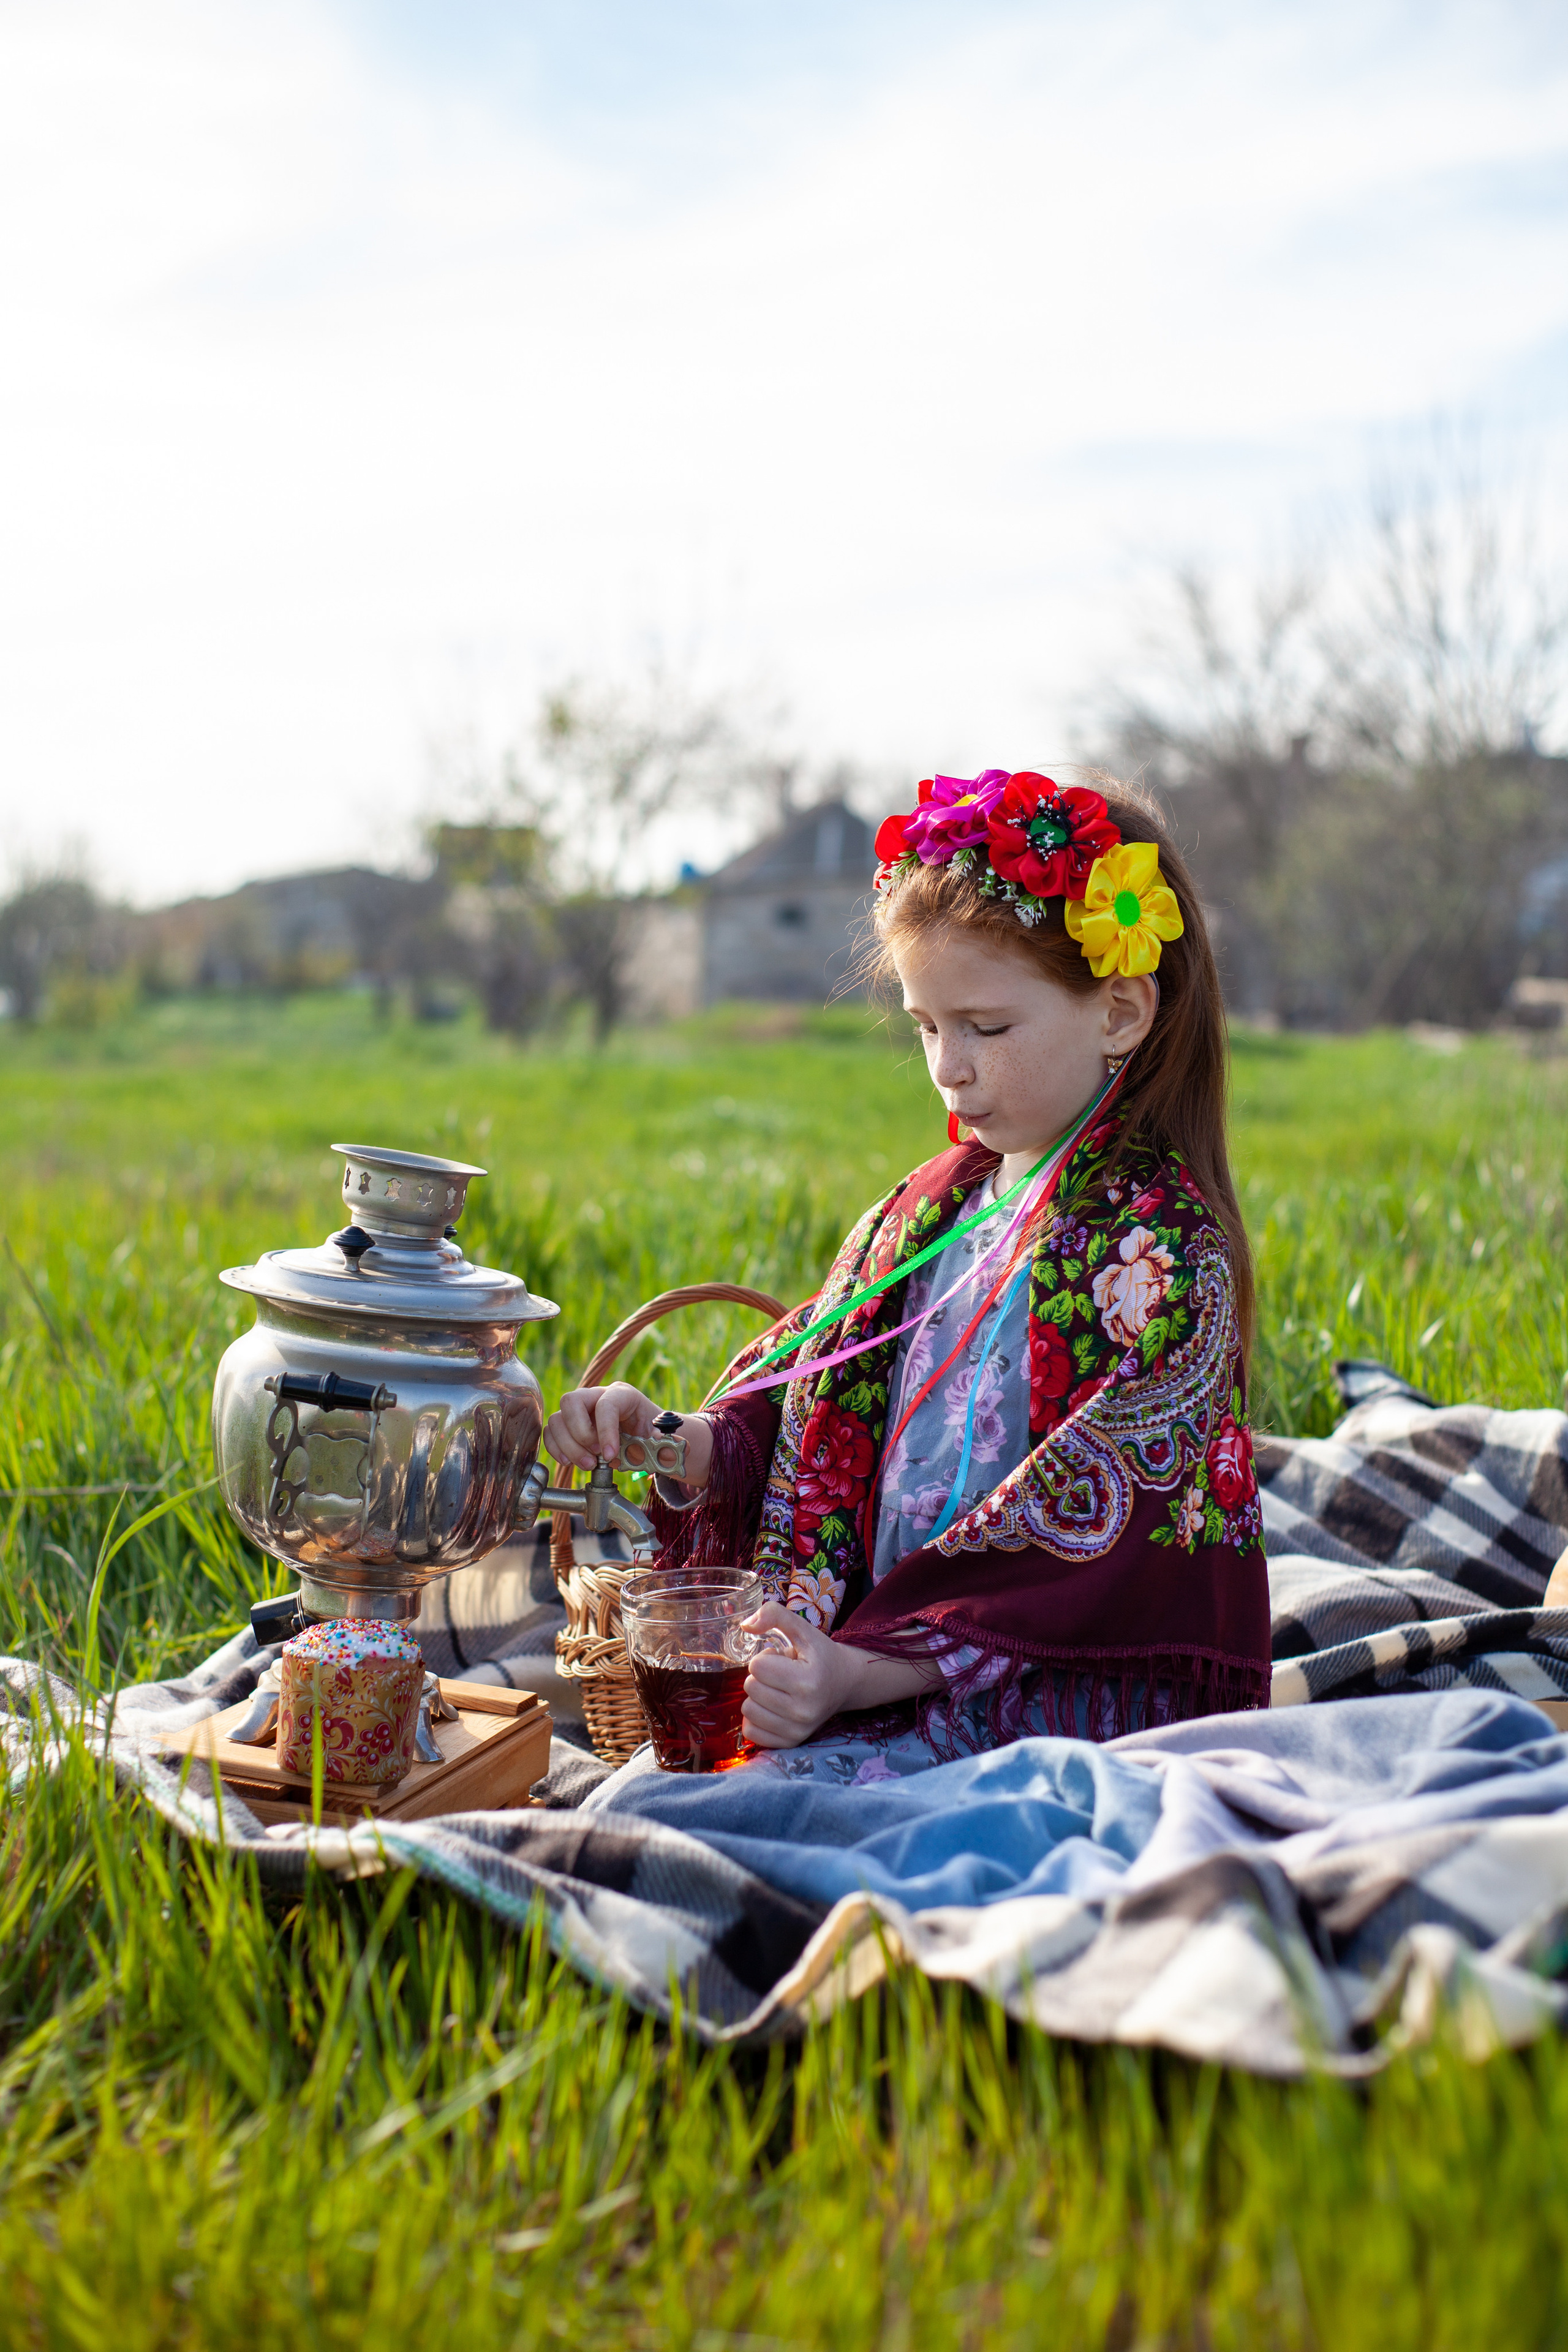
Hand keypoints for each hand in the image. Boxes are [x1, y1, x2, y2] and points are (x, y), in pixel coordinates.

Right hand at [543, 1383, 713, 1489]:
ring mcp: (579, 1409)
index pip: (606, 1404)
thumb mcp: (661, 1439)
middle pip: (571, 1401)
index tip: (609, 1456)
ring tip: (588, 1465)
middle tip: (596, 1458)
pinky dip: (555, 1448)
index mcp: (622, 1394)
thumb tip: (665, 1451)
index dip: (605, 1430)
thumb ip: (663, 1445)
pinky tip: (569, 1462)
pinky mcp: (567, 1424)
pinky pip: (550, 1432)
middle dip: (581, 1434)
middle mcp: (596, 1396)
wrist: (642, 1439)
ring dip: (568, 1446)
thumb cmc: (650, 1436)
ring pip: (557, 1419)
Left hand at [739, 1601, 946, 1748]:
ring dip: (757, 1697)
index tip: (782, 1659)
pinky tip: (772, 1708)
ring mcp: (798, 1731)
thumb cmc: (819, 1655)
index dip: (765, 1658)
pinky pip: (751, 1732)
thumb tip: (744, 1624)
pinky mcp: (790, 1743)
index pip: (757, 1667)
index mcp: (808, 1681)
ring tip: (779, 1690)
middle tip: (781, 1674)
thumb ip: (774, 1614)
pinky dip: (756, 1718)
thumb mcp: (802, 1628)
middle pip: (750, 1688)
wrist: (845, 1684)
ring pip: (747, 1710)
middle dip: (760, 1676)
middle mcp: (804, 1711)